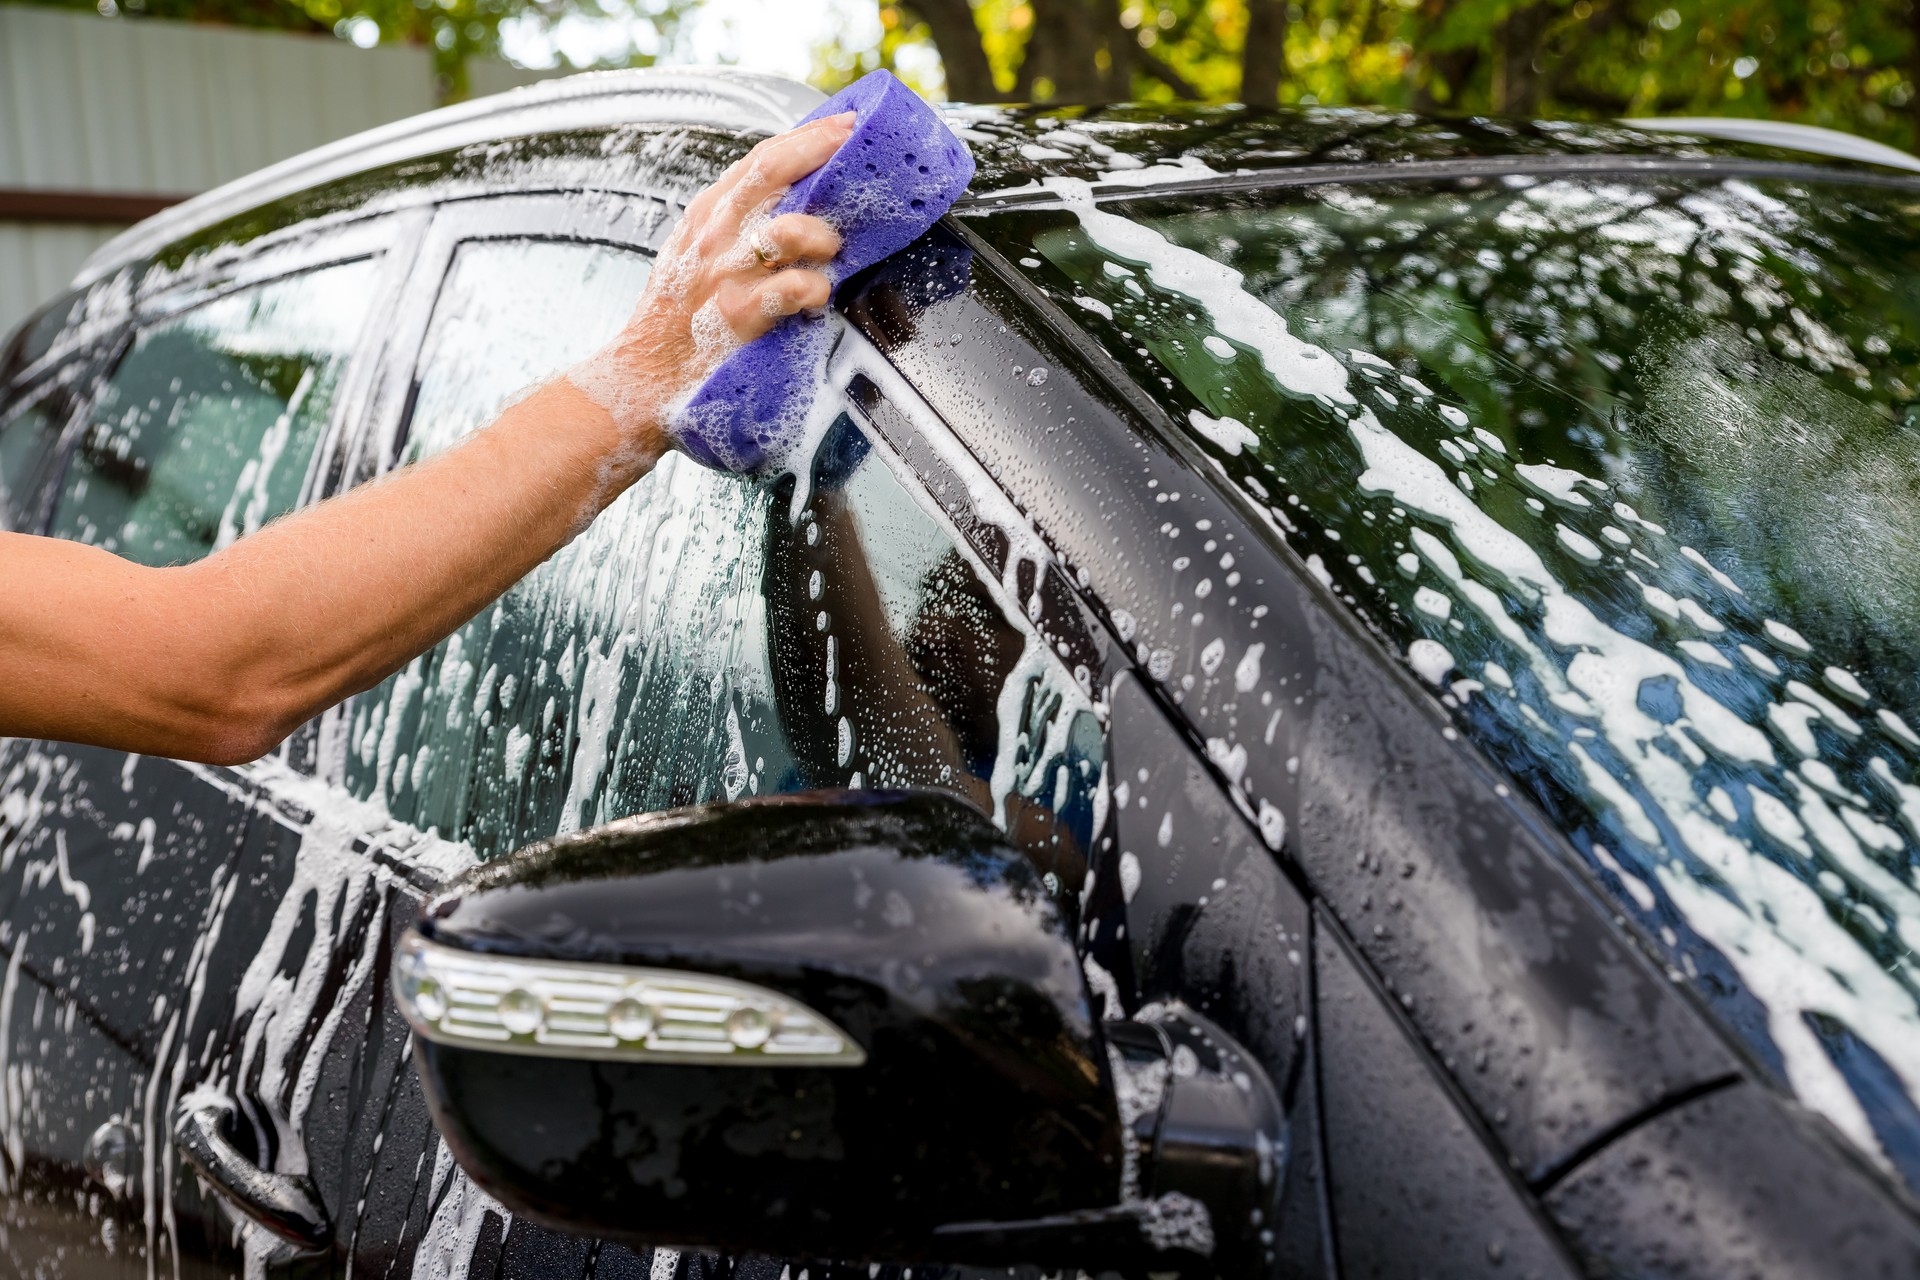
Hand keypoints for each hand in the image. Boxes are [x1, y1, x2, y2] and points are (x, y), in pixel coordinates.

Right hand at [568, 112, 854, 459]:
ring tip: (829, 251)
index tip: (843, 124)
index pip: (758, 160)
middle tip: (851, 145)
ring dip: (818, 235)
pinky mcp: (735, 319)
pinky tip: (816, 296)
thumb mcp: (694, 254)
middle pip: (768, 174)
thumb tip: (790, 201)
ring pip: (783, 230)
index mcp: (706, 217)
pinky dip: (812, 289)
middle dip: (816, 151)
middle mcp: (713, 238)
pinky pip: (787, 290)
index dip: (805, 138)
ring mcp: (723, 276)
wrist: (640, 379)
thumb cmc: (675, 319)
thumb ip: (734, 225)